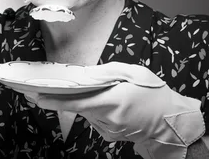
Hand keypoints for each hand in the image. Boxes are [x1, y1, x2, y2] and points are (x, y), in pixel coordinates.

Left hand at [26, 62, 204, 158]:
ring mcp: (109, 130)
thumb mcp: (133, 73)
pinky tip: (111, 103)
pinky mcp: (110, 135)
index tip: (36, 96)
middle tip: (37, 89)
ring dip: (84, 101)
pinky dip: (95, 109)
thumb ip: (106, 72)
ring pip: (86, 112)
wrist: (172, 122)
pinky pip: (95, 119)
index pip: (75, 102)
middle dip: (62, 97)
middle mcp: (107, 119)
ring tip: (101, 92)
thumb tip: (84, 74)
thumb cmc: (155, 93)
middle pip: (78, 105)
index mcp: (112, 101)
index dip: (54, 100)